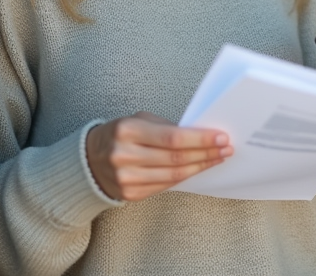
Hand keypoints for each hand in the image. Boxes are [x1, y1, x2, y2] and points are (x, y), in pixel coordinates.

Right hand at [85, 112, 232, 201]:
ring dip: (200, 167)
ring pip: (173, 175)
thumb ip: (166, 127)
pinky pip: (165, 186)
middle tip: (226, 148)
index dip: (200, 139)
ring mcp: (125, 178)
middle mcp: (124, 155)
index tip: (221, 137)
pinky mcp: (130, 194)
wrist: (90, 160)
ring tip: (217, 158)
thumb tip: (201, 134)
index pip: (172, 137)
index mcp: (126, 130)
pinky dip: (185, 177)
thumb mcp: (138, 120)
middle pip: (176, 158)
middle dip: (205, 153)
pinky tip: (198, 169)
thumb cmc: (120, 134)